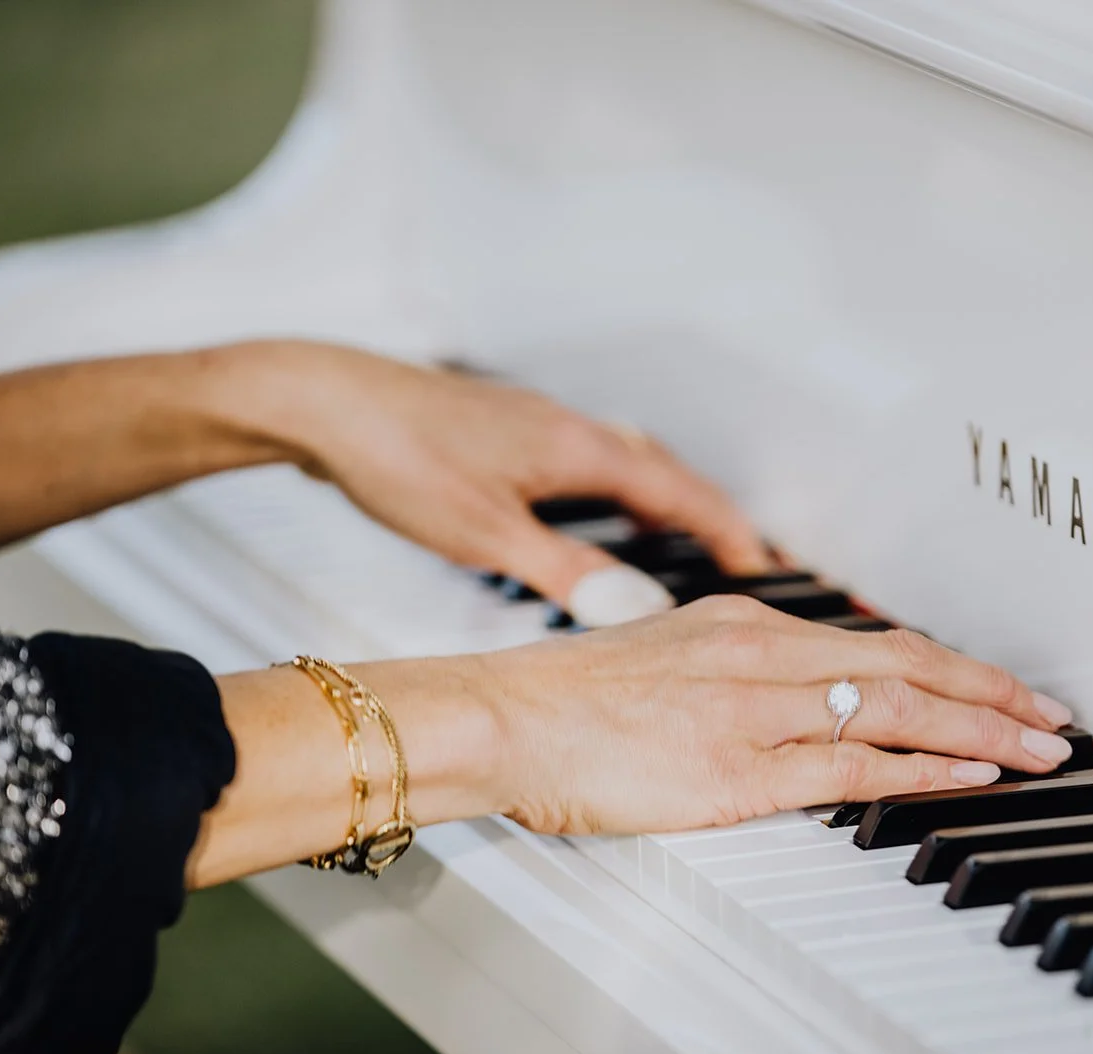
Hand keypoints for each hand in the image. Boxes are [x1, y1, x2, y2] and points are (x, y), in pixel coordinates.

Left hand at [268, 342, 772, 623]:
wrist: (326, 402)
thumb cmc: (398, 456)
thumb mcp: (488, 535)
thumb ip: (569, 574)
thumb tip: (638, 613)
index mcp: (580, 449)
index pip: (683, 494)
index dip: (730, 534)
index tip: (766, 570)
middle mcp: (570, 428)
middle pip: (666, 474)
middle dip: (708, 518)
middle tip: (737, 562)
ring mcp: (538, 425)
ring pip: (626, 463)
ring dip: (662, 503)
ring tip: (679, 545)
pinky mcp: (507, 431)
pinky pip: (588, 461)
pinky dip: (614, 493)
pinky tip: (588, 516)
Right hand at [446, 596, 1076, 835]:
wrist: (502, 715)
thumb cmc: (568, 695)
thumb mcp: (667, 655)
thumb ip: (735, 669)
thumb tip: (790, 692)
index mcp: (748, 625)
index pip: (878, 641)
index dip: (953, 663)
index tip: (1000, 683)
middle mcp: (763, 654)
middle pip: (908, 664)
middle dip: (993, 689)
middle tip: (1052, 714)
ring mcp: (754, 710)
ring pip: (896, 708)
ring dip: (982, 727)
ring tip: (1039, 748)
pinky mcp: (736, 769)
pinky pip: (852, 767)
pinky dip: (922, 766)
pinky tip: (969, 772)